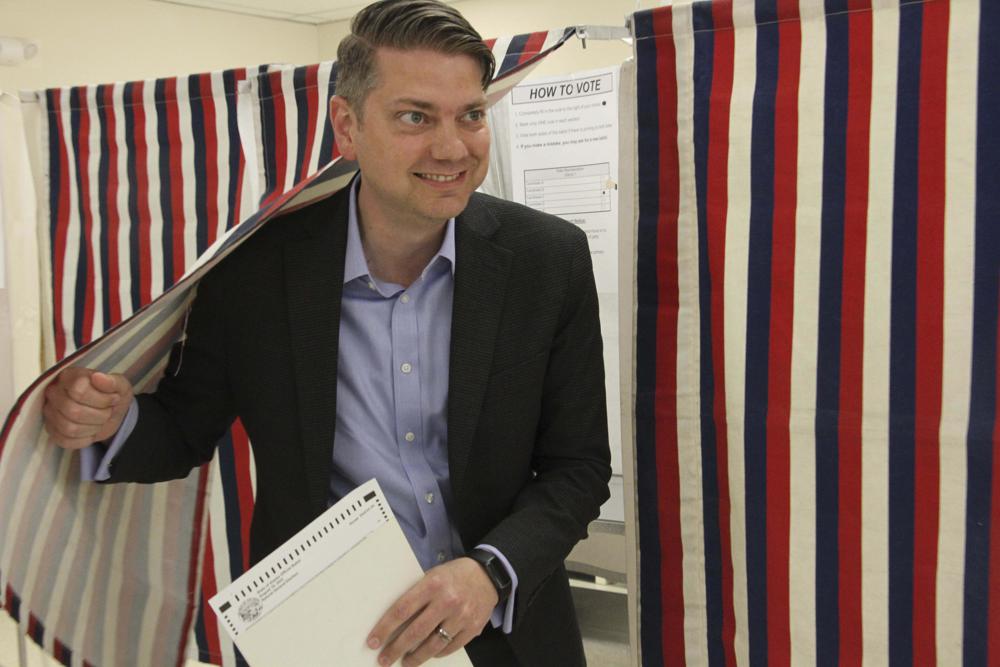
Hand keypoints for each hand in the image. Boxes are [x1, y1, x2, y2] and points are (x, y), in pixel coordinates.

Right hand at [42, 368, 133, 449]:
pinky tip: (91, 431)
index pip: (79, 391)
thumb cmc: (112, 395)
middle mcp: (54, 392)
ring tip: (101, 421)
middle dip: (100, 415)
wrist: (110, 411)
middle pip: (73, 411)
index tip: (113, 399)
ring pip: (69, 428)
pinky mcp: (52, 429)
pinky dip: (84, 439)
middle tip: (108, 412)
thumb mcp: (121, 385)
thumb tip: (98, 377)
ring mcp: (50, 412)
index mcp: (69, 376)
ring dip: (93, 428)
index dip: (101, 400)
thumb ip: (112, 381)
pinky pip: (65, 441)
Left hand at [368, 557, 498, 665]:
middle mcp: (447, 601)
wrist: (488, 574)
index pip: (402, 610)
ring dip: (415, 657)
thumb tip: (393, 621)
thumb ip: (417, 595)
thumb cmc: (454, 575)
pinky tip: (428, 654)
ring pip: (433, 645)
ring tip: (405, 662)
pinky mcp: (473, 628)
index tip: (373, 641)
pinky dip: (436, 653)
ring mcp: (461, 616)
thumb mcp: (433, 575)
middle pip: (415, 632)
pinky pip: (450, 647)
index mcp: (432, 584)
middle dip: (396, 649)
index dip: (385, 628)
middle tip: (384, 659)